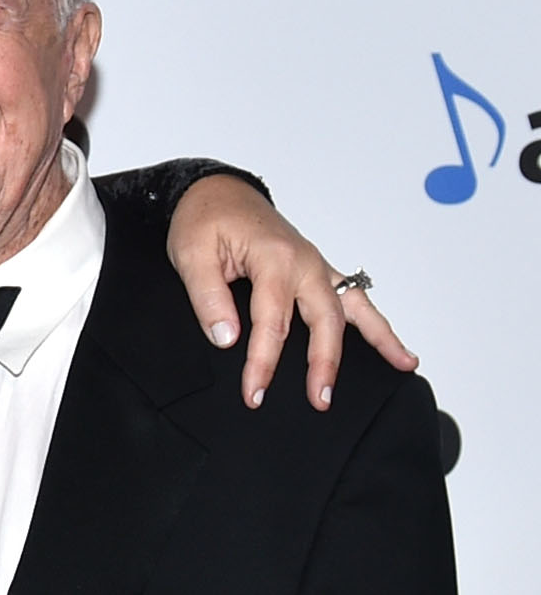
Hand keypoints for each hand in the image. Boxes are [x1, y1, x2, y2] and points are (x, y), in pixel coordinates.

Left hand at [165, 175, 414, 412]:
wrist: (218, 194)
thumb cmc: (204, 221)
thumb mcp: (191, 257)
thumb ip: (208, 299)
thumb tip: (226, 339)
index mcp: (274, 259)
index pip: (272, 322)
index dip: (263, 363)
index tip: (255, 393)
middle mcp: (304, 263)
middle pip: (324, 320)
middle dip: (324, 363)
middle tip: (320, 401)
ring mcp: (316, 267)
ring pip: (354, 307)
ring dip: (379, 338)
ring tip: (403, 365)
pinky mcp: (318, 271)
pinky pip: (353, 299)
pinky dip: (375, 322)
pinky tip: (394, 344)